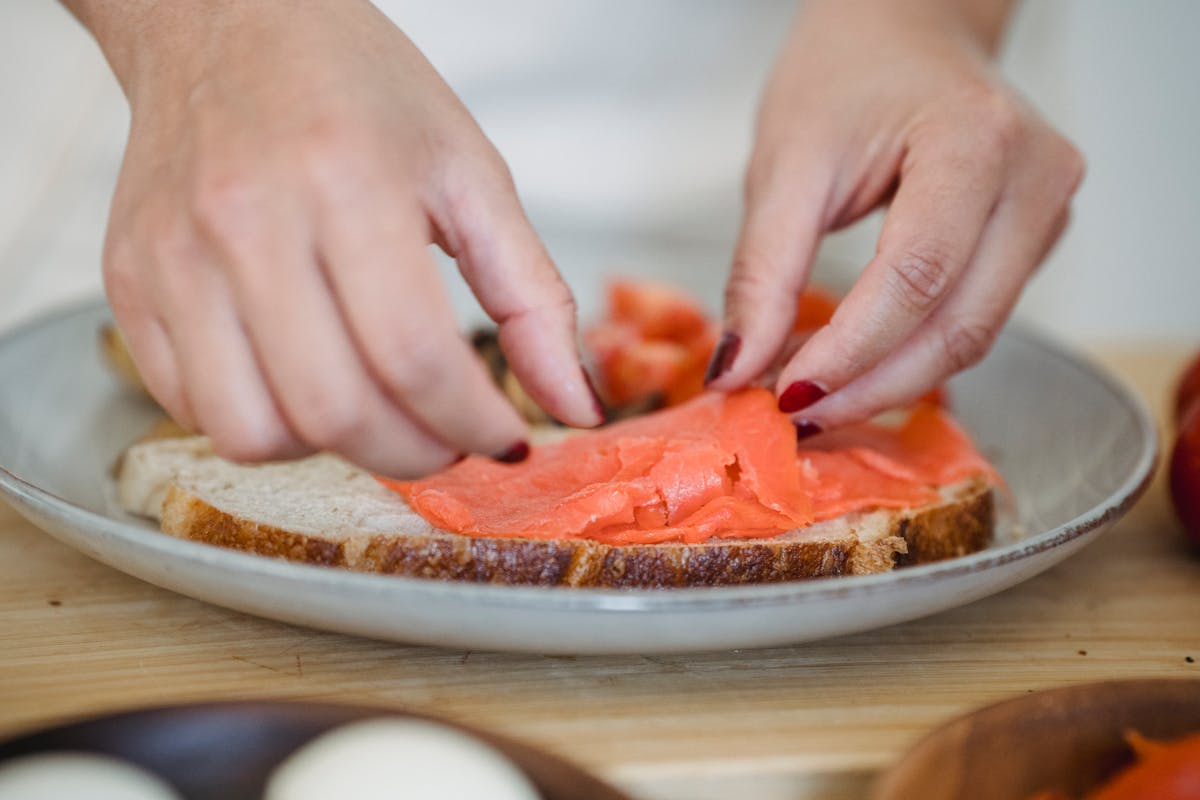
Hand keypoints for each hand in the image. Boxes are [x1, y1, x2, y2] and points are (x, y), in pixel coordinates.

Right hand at [86, 0, 601, 475]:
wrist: (224, 23)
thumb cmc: (355, 89)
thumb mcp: (470, 172)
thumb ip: (533, 296)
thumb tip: (577, 406)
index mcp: (347, 181)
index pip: (414, 356)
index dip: (473, 424)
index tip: (505, 438)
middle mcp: (245, 223)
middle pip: (335, 410)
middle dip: (415, 454)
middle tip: (448, 437)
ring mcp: (173, 259)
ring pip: (252, 432)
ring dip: (333, 452)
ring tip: (374, 408)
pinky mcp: (129, 283)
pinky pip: (191, 409)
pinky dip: (263, 426)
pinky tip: (304, 381)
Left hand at [707, 0, 1083, 431]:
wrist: (904, 30)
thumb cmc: (845, 76)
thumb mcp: (785, 166)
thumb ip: (762, 274)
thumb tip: (737, 371)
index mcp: (974, 140)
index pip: (916, 275)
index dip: (850, 350)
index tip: (783, 393)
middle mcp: (1035, 177)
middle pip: (958, 323)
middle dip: (870, 386)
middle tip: (796, 415)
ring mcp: (1047, 210)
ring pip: (974, 335)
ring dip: (890, 382)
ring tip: (817, 399)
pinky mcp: (1035, 237)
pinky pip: (977, 318)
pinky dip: (913, 356)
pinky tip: (857, 370)